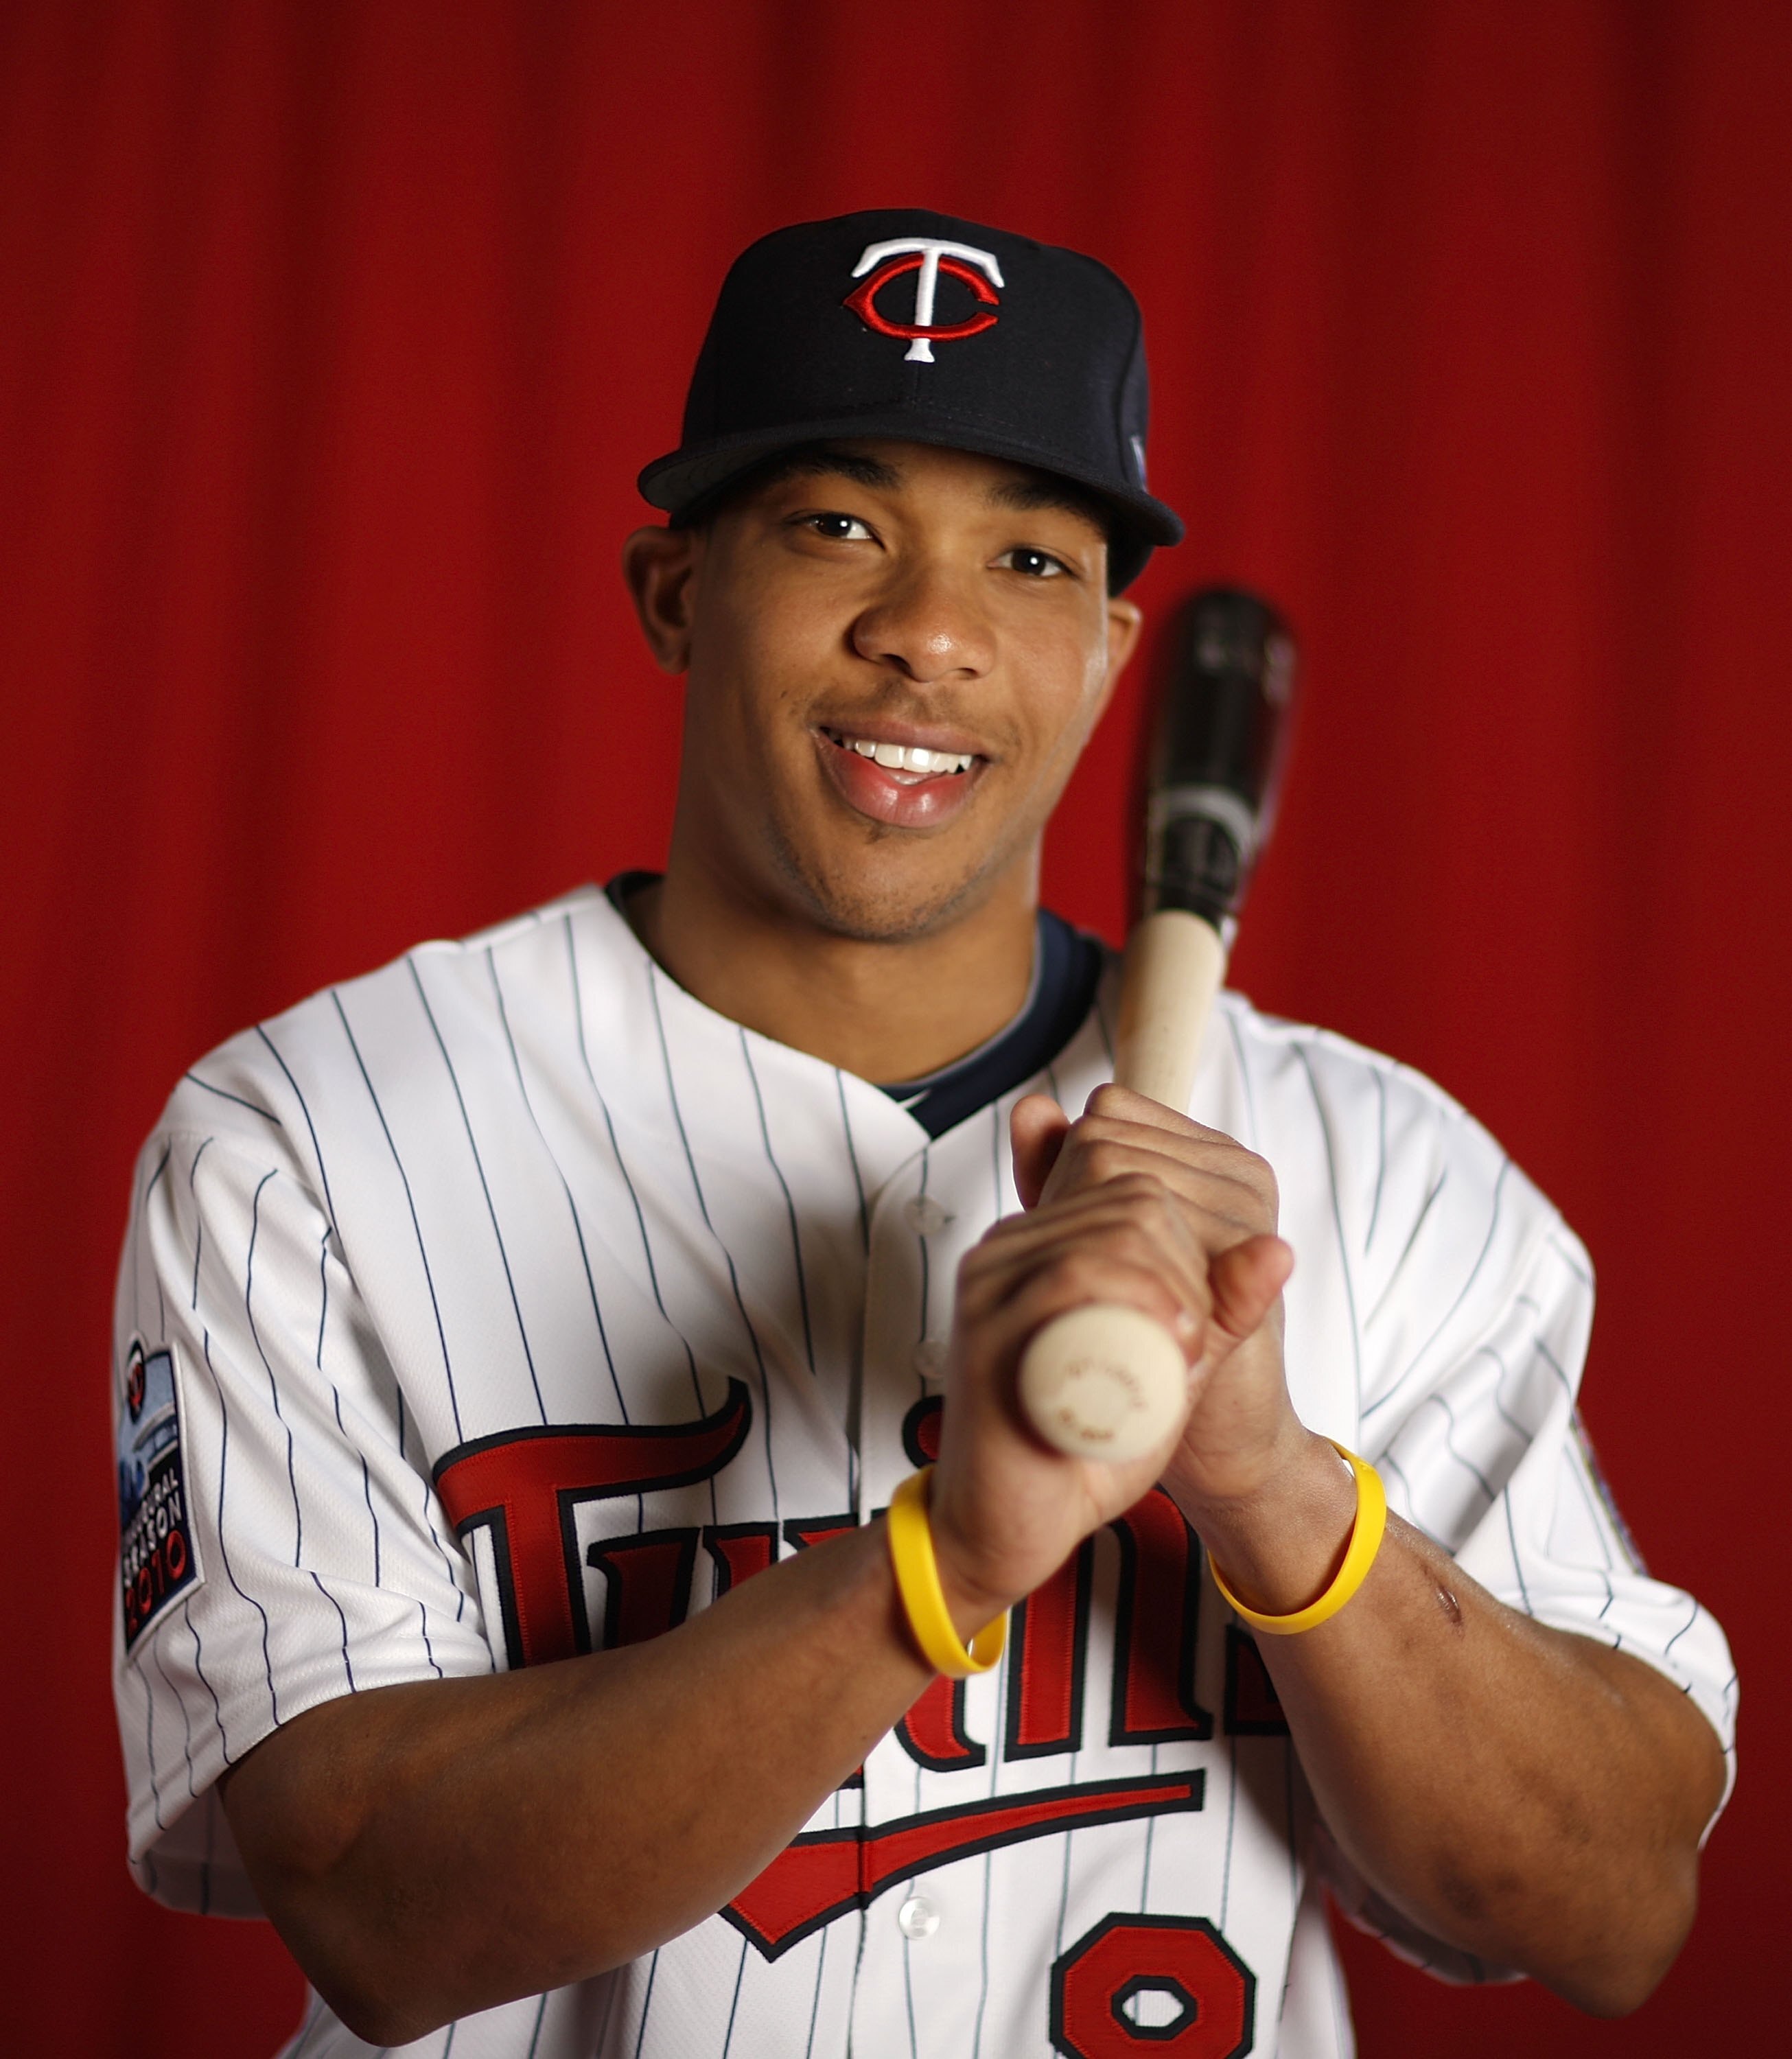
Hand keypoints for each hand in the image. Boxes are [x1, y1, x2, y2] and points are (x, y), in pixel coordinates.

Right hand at [926, 1084, 1295, 1627]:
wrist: (1003, 1530)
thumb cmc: (1079, 1448)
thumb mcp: (1164, 1364)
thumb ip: (1207, 1307)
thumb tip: (1276, 1249)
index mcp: (1036, 1244)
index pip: (1133, 1187)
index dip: (1190, 1245)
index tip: (1195, 1318)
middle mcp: (1005, 1250)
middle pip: (1130, 1201)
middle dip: (1187, 1266)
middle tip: (1189, 1341)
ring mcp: (991, 1284)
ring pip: (1112, 1233)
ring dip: (1171, 1289)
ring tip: (1178, 1351)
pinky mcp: (987, 1327)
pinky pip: (1075, 1275)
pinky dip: (1140, 1302)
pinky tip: (1164, 1346)